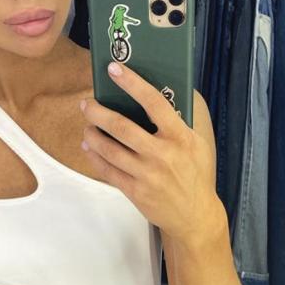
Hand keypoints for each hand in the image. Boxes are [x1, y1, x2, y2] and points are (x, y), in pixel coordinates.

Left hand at [79, 61, 216, 243]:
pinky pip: (107, 170)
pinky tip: (89, 146)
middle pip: (121, 126)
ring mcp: (147, 174)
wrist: (195, 216)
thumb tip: (156, 95)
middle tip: (87, 103)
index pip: (154, 102)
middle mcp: (162, 154)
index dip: (132, 83)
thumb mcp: (197, 145)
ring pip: (109, 148)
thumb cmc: (196, 175)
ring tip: (87, 125)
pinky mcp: (135, 191)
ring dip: (92, 134)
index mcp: (180, 136)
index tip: (114, 69)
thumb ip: (178, 122)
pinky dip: (94, 156)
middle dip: (98, 112)